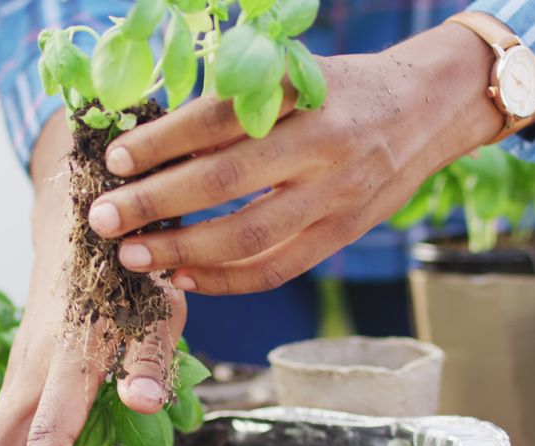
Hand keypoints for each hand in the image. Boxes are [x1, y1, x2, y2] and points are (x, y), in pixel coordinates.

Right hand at [0, 111, 186, 445]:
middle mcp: (35, 365)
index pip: (50, 433)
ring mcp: (23, 363)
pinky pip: (3, 416)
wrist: (83, 222)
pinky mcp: (23, 362)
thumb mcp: (159, 309)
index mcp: (72, 357)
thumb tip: (142, 403)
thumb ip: (151, 360)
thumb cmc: (129, 270)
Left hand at [85, 23, 507, 293]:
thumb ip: (236, 105)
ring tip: (134, 256)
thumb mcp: (296, 76)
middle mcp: (323, 147)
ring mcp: (337, 198)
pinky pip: (277, 269)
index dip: (161, 142)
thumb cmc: (345, 87)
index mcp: (305, 96)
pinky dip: (225, 280)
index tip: (115, 159)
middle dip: (154, 204)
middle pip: (225, 182)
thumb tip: (153, 141)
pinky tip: (184, 278)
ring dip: (182, 251)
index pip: (218, 118)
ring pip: (248, 237)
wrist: (430, 108)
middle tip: (104, 219)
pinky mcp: (341, 236)